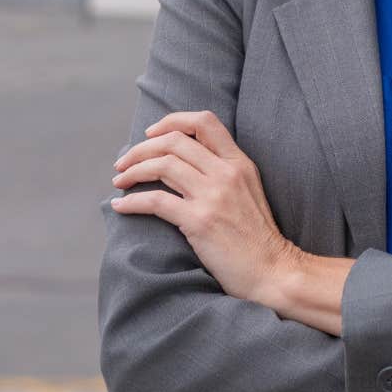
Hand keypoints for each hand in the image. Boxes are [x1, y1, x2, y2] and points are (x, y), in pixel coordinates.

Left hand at [110, 110, 298, 303]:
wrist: (273, 270)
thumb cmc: (257, 237)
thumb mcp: (249, 192)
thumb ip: (225, 172)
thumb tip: (186, 163)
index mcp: (240, 163)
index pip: (204, 122)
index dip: (172, 121)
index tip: (151, 134)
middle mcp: (226, 173)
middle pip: (174, 141)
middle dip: (141, 148)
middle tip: (124, 162)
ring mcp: (214, 196)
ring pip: (162, 165)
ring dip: (132, 171)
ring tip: (119, 181)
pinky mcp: (200, 221)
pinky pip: (155, 201)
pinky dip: (132, 202)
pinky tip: (121, 207)